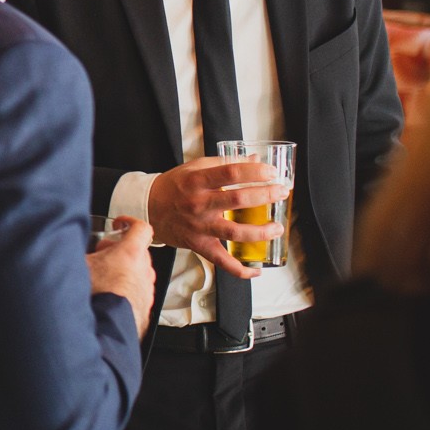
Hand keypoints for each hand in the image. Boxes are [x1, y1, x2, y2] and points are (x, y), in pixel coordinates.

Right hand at [87, 216, 156, 337]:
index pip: (141, 228)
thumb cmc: (97, 296)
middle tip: (103, 255)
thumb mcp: (81, 265)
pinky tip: (110, 294)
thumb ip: (80, 251)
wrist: (108, 326)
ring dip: (125, 270)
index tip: (121, 224)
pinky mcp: (146, 304)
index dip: (130, 222)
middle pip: (137, 250)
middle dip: (120, 250)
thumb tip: (65, 243)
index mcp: (131, 253)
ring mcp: (147, 288)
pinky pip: (138, 290)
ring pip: (138, 271)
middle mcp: (144, 269)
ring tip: (105, 278)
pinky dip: (128, 288)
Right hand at [145, 158, 287, 279]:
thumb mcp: (194, 167)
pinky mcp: (199, 244)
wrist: (148, 207)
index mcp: (197, 181)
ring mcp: (199, 226)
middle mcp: (199, 204)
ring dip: (260, 231)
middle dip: (265, 196)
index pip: (230, 173)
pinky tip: (256, 269)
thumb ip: (225, 163)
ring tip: (277, 228)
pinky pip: (222, 261)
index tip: (272, 172)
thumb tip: (255, 159)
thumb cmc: (173, 186)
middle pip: (237, 200)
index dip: (255, 172)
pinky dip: (240, 269)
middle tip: (281, 193)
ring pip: (234, 232)